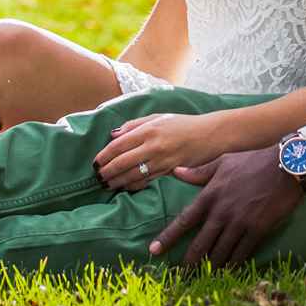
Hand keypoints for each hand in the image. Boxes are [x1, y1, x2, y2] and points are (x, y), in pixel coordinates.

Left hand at [94, 113, 228, 190]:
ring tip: (108, 185)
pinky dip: (134, 185)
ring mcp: (162, 159)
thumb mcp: (158, 117)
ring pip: (133, 175)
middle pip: (122, 162)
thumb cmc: (183, 124)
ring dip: (118, 182)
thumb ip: (134, 125)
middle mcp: (153, 145)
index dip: (104, 156)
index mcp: (148, 129)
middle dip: (107, 172)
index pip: (118, 145)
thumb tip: (112, 135)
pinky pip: (147, 180)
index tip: (95, 163)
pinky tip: (127, 187)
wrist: (210, 133)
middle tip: (98, 178)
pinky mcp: (170, 170)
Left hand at [149, 147, 302, 267]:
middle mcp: (221, 212)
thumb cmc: (253, 161)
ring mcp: (239, 222)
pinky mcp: (257, 230)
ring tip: (202, 279)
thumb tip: (176, 172)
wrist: (285, 165)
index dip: (167, 238)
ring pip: (219, 252)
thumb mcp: (223, 162)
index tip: (153, 251)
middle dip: (188, 263)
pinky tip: (227, 272)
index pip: (183, 221)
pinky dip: (233, 265)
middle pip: (200, 244)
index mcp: (210, 195)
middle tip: (180, 276)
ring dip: (210, 267)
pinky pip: (241, 253)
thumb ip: (199, 172)